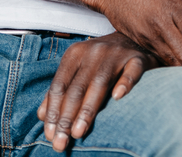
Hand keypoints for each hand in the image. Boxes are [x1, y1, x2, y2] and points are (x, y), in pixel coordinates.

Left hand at [39, 32, 155, 152]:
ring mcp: (117, 53)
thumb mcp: (77, 69)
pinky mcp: (138, 58)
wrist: (133, 39)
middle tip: (62, 141)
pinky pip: (132, 70)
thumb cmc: (101, 60)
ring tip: (79, 132)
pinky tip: (118, 97)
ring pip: (100, 83)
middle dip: (67, 117)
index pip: (60, 86)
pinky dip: (125, 83)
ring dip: (88, 109)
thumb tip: (42, 115)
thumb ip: (61, 89)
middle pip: (77, 88)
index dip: (53, 112)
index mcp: (75, 53)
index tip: (50, 135)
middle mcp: (94, 51)